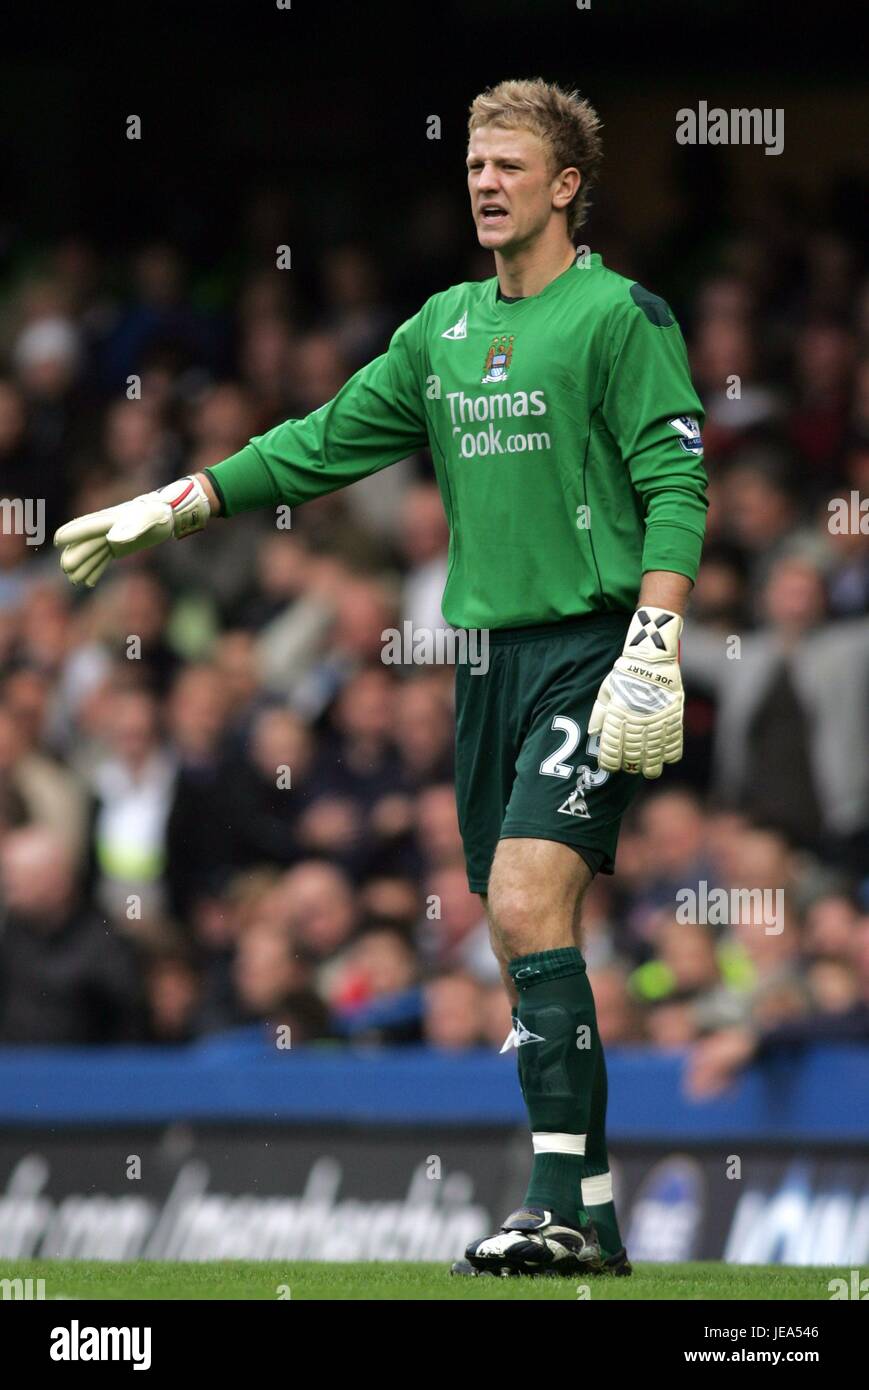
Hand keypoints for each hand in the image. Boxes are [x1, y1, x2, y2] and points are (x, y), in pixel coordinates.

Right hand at [54, 475, 211, 586]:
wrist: (167, 513)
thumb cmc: (158, 514)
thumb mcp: (149, 519)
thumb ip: (131, 528)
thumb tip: (110, 539)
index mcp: (109, 519)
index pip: (86, 527)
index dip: (72, 533)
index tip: (58, 540)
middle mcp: (105, 528)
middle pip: (85, 543)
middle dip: (75, 557)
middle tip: (68, 571)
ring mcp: (109, 538)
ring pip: (91, 553)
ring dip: (83, 567)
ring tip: (77, 582)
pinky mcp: (116, 546)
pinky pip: (101, 559)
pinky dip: (95, 570)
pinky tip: (89, 582)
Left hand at [588, 605, 682, 777]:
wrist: (651, 659)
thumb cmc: (624, 674)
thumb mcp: (605, 691)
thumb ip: (598, 714)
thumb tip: (594, 735)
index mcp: (617, 716)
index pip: (611, 750)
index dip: (610, 763)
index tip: (610, 767)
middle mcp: (636, 722)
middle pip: (632, 756)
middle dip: (630, 767)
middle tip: (629, 768)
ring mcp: (656, 721)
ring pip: (653, 754)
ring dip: (650, 766)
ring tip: (648, 771)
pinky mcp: (673, 718)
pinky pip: (673, 743)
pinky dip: (670, 754)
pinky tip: (665, 758)